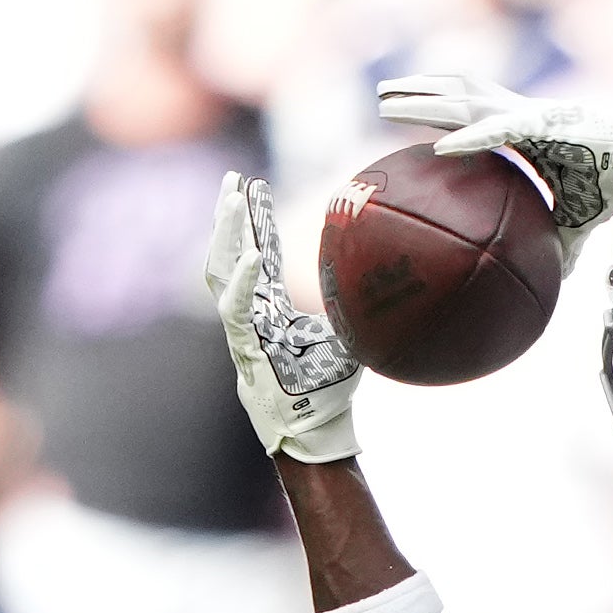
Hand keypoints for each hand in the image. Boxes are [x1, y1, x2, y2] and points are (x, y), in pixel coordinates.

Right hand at [202, 172, 357, 462]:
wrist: (315, 433)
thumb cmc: (329, 393)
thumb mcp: (348, 339)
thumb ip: (354, 310)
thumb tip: (391, 283)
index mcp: (268, 310)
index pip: (257, 254)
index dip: (255, 222)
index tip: (254, 186)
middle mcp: (249, 314)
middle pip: (230, 254)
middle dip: (229, 216)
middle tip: (232, 179)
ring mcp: (242, 329)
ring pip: (221, 272)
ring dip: (226, 235)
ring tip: (231, 200)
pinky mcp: (244, 346)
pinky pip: (237, 307)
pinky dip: (242, 280)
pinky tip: (251, 252)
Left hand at [374, 74, 612, 232]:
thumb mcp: (575, 224)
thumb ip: (555, 247)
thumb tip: (548, 281)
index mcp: (523, 128)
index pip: (471, 113)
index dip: (439, 111)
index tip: (408, 118)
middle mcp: (519, 112)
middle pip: (457, 95)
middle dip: (419, 92)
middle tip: (381, 96)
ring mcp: (528, 113)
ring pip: (465, 101)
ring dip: (424, 102)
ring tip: (386, 102)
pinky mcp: (543, 123)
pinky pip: (498, 132)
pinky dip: (469, 139)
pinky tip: (439, 148)